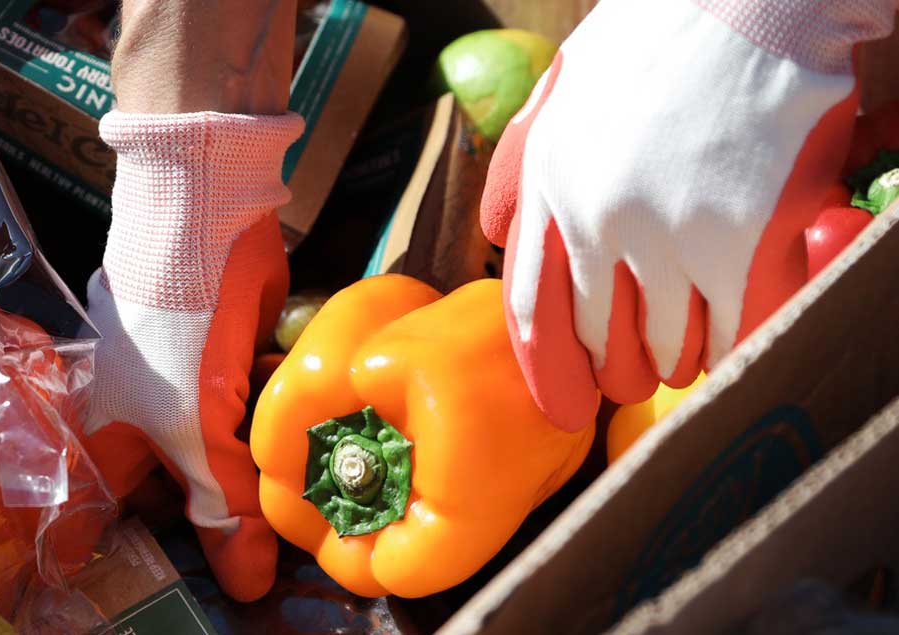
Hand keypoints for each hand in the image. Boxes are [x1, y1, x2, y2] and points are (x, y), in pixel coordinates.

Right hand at [82, 0, 301, 601]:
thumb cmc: (178, 326)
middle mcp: (149, 421)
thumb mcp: (195, 426)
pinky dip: (278, 430)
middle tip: (274, 565)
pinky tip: (313, 448)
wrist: (207, 216)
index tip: (175, 596)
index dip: (131, 562)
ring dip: (262, 480)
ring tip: (312, 514)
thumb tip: (246, 589)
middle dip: (224, 526)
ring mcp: (195, 391)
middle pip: (182, 496)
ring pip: (228, 458)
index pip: (106, 522)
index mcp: (115, 441)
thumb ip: (223, 505)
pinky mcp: (235, 363)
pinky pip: (258, 417)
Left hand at [482, 0, 895, 431]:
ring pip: (666, 346)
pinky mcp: (738, 242)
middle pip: (599, 343)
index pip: (533, 312)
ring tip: (681, 352)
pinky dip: (729, 346)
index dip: (547, 373)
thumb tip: (499, 236)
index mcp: (549, 189)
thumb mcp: (558, 97)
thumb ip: (520, 169)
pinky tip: (729, 338)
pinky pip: (730, 330)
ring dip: (674, 360)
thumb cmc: (655, 47)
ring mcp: (668, 236)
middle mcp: (598, 221)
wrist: (749, 7)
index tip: (563, 411)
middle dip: (616, 375)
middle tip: (629, 382)